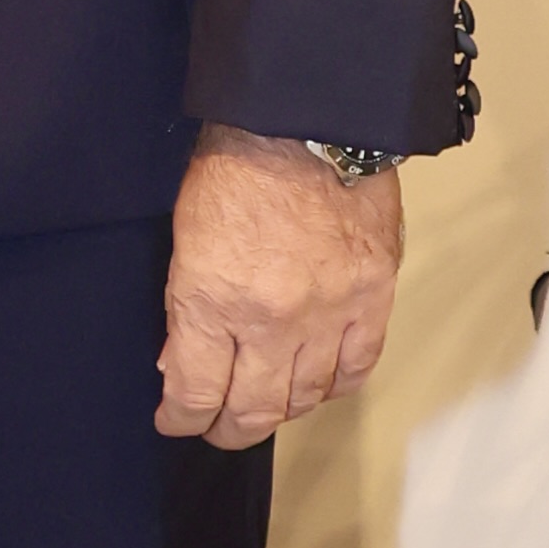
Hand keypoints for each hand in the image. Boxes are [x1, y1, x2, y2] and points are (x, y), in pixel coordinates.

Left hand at [157, 128, 403, 447]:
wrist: (306, 119)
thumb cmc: (235, 167)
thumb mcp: (185, 238)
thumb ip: (186, 308)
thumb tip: (183, 362)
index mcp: (213, 301)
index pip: (195, 393)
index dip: (181, 418)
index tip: (176, 418)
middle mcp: (272, 320)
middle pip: (252, 410)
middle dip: (226, 428)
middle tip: (217, 426)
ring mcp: (328, 312)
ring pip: (305, 397)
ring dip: (280, 409)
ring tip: (265, 404)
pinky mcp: (372, 297)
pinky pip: (357, 368)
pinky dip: (334, 385)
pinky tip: (316, 383)